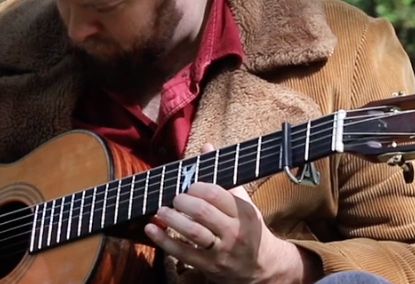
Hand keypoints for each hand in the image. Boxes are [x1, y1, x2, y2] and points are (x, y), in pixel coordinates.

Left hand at [143, 144, 314, 283]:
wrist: (263, 268)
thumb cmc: (249, 228)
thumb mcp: (243, 203)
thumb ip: (223, 177)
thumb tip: (206, 147)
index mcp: (242, 212)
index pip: (216, 194)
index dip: (197, 186)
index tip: (188, 184)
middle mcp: (233, 231)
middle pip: (202, 212)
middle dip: (182, 200)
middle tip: (174, 197)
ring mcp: (221, 251)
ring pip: (192, 232)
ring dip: (172, 218)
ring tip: (161, 209)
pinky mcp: (208, 266)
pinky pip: (182, 253)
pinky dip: (163, 240)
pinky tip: (151, 228)